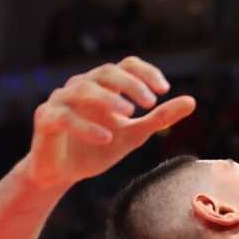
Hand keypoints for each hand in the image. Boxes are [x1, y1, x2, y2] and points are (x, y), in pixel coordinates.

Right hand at [25, 56, 195, 188]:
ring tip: (130, 114)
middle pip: (106, 72)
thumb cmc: (98, 148)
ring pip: (82, 89)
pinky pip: (65, 117)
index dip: (145, 72)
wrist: (63, 172)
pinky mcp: (46, 120)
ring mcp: (60, 101)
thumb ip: (160, 117)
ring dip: (108, 100)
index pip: (125, 65)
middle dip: (129, 84)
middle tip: (149, 102)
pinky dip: (86, 126)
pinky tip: (106, 138)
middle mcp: (80, 86)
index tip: (164, 89)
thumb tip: (192, 101)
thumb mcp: (135, 133)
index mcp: (103, 86)